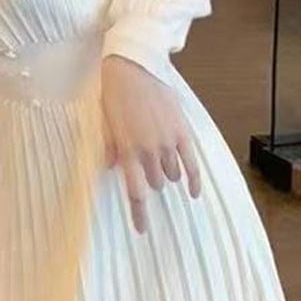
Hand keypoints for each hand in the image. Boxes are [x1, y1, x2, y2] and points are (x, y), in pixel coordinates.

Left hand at [100, 54, 200, 233]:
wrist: (133, 70)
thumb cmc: (114, 97)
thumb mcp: (105, 125)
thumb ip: (111, 149)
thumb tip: (112, 169)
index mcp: (126, 152)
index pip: (136, 192)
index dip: (139, 214)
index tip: (142, 230)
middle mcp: (148, 151)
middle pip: (156, 183)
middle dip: (152, 183)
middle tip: (148, 172)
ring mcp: (167, 142)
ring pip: (172, 174)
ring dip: (168, 175)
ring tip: (162, 162)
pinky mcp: (182, 132)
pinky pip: (192, 163)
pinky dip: (194, 179)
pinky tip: (194, 191)